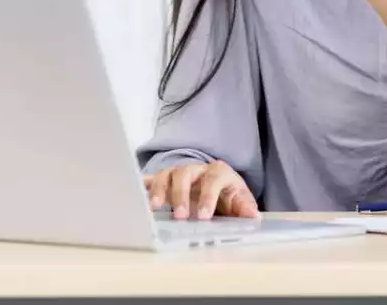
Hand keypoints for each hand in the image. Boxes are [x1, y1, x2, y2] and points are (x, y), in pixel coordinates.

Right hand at [142, 161, 258, 219]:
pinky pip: (150, 179)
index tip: (203, 217)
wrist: (217, 186)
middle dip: (181, 194)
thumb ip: (244, 207)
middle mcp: (196, 170)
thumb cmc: (227, 194)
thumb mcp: (239, 199)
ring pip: (166, 175)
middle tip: (179, 215)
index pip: (213, 181)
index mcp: (218, 172)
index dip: (208, 198)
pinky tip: (133, 192)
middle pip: (185, 174)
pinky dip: (142, 185)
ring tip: (153, 207)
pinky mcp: (164, 181)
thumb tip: (253, 217)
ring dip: (159, 190)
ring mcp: (178, 173)